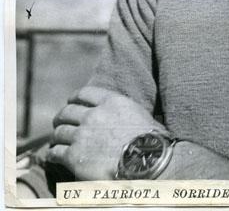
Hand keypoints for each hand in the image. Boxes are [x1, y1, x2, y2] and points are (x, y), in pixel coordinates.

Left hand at [47, 86, 164, 180]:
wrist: (145, 162)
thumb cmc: (149, 140)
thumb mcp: (137, 113)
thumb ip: (121, 109)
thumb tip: (118, 114)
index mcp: (110, 102)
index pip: (84, 93)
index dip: (74, 98)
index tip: (71, 102)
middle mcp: (93, 115)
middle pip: (67, 112)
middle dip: (61, 117)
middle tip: (60, 122)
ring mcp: (82, 135)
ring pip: (59, 132)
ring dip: (57, 136)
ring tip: (57, 141)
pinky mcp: (74, 156)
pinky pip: (56, 152)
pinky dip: (53, 153)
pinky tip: (54, 156)